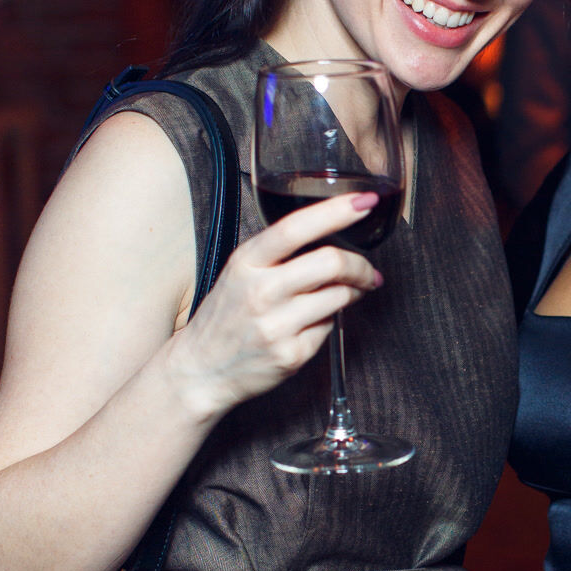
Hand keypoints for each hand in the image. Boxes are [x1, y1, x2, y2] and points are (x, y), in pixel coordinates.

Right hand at [165, 191, 382, 420]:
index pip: (295, 227)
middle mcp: (260, 292)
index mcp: (246, 262)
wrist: (201, 370)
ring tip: (347, 294)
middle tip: (368, 271)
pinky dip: (329, 321)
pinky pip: (329, 328)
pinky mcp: (291, 355)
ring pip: (339, 296)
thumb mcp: (240, 273)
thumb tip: (334, 238)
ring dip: (353, 293)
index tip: (365, 201)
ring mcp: (276, 326)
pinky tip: (312, 323)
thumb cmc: (226, 316)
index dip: (336, 211)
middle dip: (361, 265)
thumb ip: (279, 253)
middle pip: (330, 263)